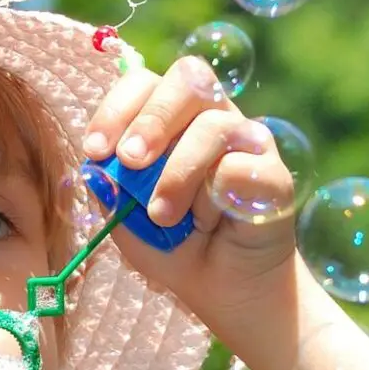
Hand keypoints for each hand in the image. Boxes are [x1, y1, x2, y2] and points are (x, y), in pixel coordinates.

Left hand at [81, 55, 300, 332]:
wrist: (224, 290)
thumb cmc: (174, 247)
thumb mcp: (127, 220)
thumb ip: (112, 187)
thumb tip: (98, 162)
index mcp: (172, 119)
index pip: (144, 84)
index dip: (116, 108)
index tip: (96, 149)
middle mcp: (212, 116)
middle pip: (188, 78)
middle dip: (151, 119)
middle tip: (130, 161)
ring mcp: (247, 139)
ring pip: (211, 126)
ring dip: (177, 175)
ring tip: (163, 216)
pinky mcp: (273, 170)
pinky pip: (235, 169)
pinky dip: (213, 202)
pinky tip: (212, 224)